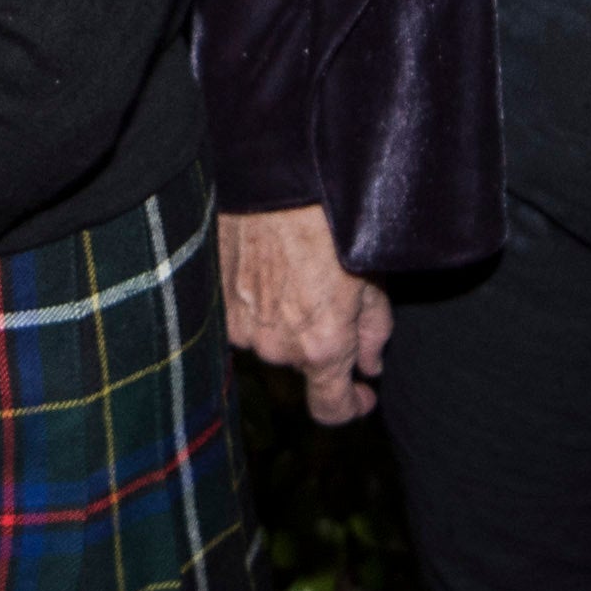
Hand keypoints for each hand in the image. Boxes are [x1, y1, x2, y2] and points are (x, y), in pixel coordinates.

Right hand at [222, 202, 393, 418]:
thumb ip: (374, 332)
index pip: (330, 409)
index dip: (351, 406)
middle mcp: (277, 348)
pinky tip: (268, 268)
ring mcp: (241, 328)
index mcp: (321, 347)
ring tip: (296, 272)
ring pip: (270, 340)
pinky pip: (242, 319)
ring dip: (284, 320)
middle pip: (303, 364)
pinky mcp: (216, 304)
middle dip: (321, 340)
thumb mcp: (372, 279)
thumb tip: (370, 365)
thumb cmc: (330, 223)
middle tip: (333, 294)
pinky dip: (256, 303)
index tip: (361, 394)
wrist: (276, 181)